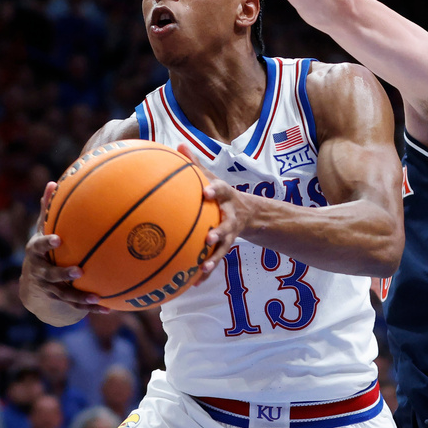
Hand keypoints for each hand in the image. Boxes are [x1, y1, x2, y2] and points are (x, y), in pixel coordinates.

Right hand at [20, 182, 108, 314]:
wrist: (32, 287)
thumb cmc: (42, 250)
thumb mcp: (41, 231)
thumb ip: (47, 210)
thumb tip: (52, 182)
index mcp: (36, 253)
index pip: (39, 247)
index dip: (47, 244)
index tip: (58, 239)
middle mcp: (40, 273)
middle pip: (50, 275)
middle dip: (63, 274)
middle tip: (78, 271)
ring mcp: (49, 289)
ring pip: (64, 295)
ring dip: (80, 297)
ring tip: (95, 297)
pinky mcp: (60, 301)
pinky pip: (76, 306)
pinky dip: (92, 308)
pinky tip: (107, 308)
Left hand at [176, 146, 251, 284]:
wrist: (249, 213)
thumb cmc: (220, 193)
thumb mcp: (211, 176)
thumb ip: (195, 163)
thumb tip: (178, 144)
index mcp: (225, 197)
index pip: (221, 191)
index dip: (215, 192)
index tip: (206, 193)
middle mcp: (230, 217)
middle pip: (226, 225)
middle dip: (218, 233)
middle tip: (208, 238)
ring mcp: (229, 234)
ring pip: (223, 248)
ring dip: (214, 258)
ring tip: (204, 268)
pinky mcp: (225, 248)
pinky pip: (215, 261)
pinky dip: (206, 272)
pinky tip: (193, 283)